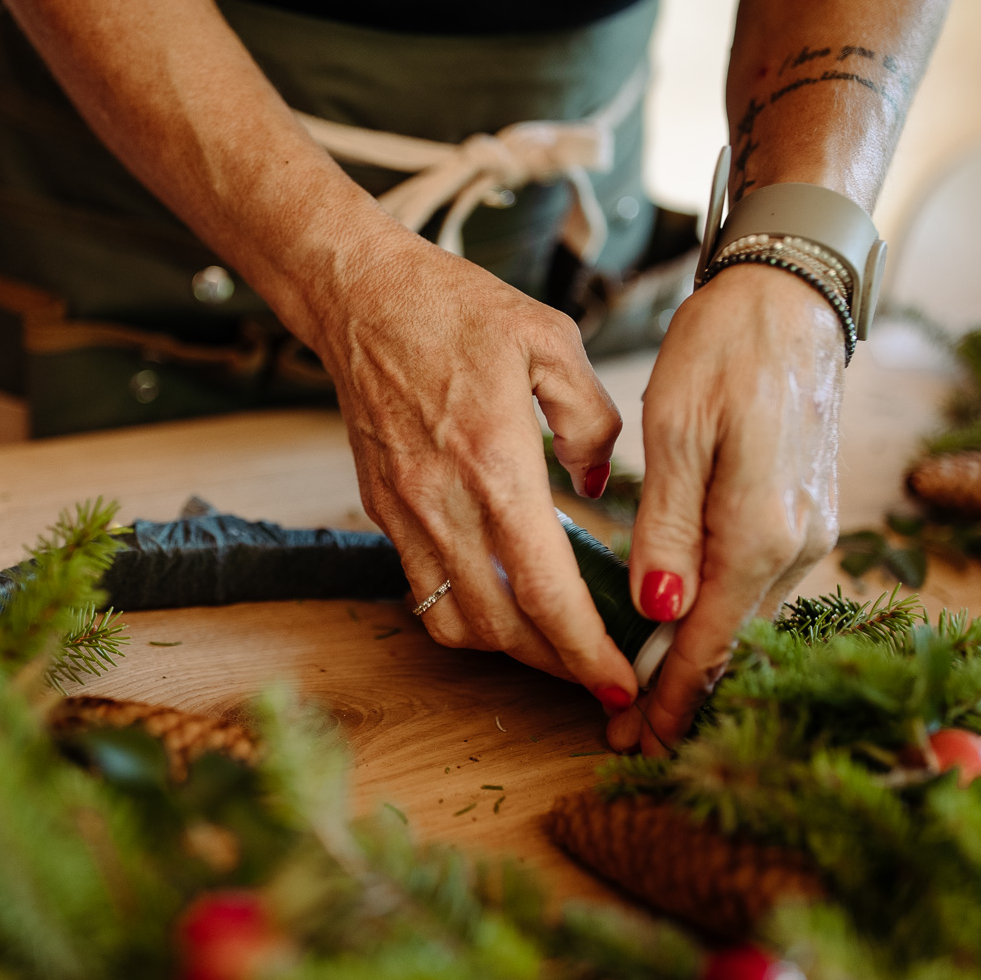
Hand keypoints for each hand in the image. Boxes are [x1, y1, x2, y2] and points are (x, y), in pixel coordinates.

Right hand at [308, 232, 639, 707]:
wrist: (359, 296)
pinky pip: (423, 592)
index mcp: (496, 464)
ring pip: (457, 623)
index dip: (587, 651)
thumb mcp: (552, 339)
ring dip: (511, 649)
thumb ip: (591, 418)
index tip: (621, 683)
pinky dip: (467, 616)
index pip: (547, 590)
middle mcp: (444, 502)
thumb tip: (594, 481)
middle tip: (603, 674)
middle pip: (505, 626)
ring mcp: (405, 512)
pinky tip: (502, 603)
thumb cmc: (457, 308)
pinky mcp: (381, 510)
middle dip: (558, 665)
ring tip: (555, 646)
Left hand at [608, 263, 843, 754]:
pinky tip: (685, 629)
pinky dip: (721, 616)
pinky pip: (759, 584)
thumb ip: (668, 525)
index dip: (670, 696)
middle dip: (681, 691)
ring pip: (748, 615)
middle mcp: (800, 543)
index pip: (711, 638)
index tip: (633, 741)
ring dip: (700, 657)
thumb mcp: (678, 429)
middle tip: (628, 739)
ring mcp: (812, 531)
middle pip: (733, 640)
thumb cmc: (724, 350)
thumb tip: (658, 608)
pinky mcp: (808, 513)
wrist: (791, 300)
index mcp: (763, 529)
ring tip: (648, 696)